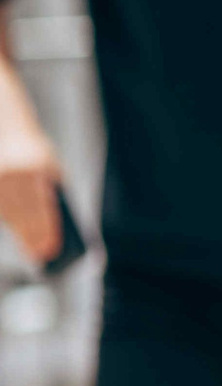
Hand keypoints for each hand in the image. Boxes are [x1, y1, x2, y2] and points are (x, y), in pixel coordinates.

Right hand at [0, 121, 61, 267]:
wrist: (9, 129)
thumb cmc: (34, 155)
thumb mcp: (49, 167)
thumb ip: (51, 190)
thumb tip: (53, 226)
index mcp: (36, 170)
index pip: (43, 206)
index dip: (47, 230)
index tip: (52, 249)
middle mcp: (14, 175)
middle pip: (24, 214)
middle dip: (34, 237)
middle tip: (43, 256)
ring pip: (9, 214)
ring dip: (22, 233)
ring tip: (33, 251)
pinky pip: (1, 210)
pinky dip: (10, 221)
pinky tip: (20, 234)